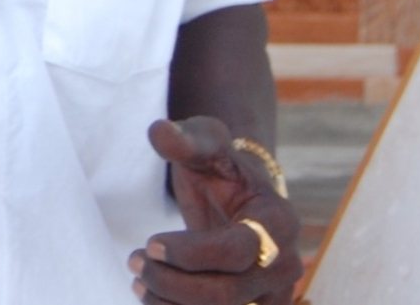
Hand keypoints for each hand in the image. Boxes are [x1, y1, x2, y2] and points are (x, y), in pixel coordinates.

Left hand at [129, 117, 301, 304]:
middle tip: (134, 262)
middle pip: (229, 293)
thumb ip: (185, 139)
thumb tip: (159, 131)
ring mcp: (274, 293)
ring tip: (138, 281)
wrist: (241, 195)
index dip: (190, 254)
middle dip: (174, 283)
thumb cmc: (221, 167)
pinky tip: (153, 299)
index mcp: (278, 221)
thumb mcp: (205, 144)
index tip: (150, 243)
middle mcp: (285, 263)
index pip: (237, 252)